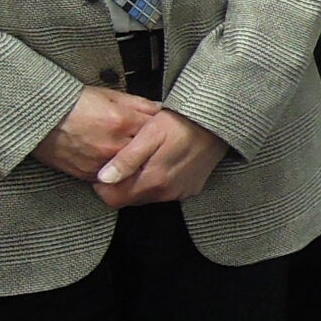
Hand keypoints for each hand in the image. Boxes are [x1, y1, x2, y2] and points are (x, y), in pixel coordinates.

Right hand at [33, 87, 159, 181]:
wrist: (40, 118)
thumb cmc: (72, 103)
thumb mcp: (108, 95)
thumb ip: (137, 103)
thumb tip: (159, 109)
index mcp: (122, 121)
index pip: (154, 129)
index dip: (157, 129)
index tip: (161, 130)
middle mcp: (114, 144)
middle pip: (145, 152)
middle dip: (149, 149)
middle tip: (153, 147)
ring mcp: (102, 162)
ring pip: (130, 168)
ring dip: (134, 163)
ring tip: (136, 157)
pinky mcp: (89, 174)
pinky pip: (111, 178)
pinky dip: (116, 172)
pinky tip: (116, 165)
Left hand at [93, 108, 229, 207]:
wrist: (218, 121)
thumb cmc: (182, 121)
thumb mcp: (150, 133)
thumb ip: (126, 159)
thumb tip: (103, 179)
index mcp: (153, 180)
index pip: (115, 199)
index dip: (103, 187)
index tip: (102, 170)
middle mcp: (167, 192)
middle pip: (130, 199)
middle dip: (121, 185)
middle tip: (121, 160)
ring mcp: (180, 192)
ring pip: (147, 196)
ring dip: (139, 182)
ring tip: (141, 158)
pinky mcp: (190, 188)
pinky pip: (165, 192)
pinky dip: (157, 181)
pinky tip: (160, 161)